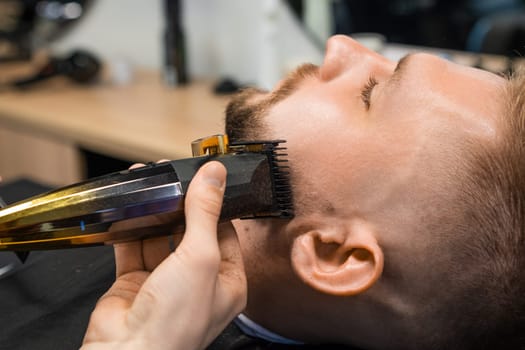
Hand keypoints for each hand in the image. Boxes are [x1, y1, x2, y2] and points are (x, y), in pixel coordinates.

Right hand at [82, 161, 246, 349]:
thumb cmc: (176, 321)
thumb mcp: (200, 256)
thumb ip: (205, 213)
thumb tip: (214, 176)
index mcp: (226, 281)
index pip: (225, 233)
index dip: (215, 206)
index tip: (206, 180)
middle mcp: (196, 282)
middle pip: (190, 232)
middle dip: (180, 205)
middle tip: (172, 178)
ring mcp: (164, 282)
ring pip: (159, 237)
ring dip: (153, 213)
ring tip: (148, 186)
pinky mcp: (134, 283)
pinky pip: (133, 248)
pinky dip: (128, 229)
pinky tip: (127, 209)